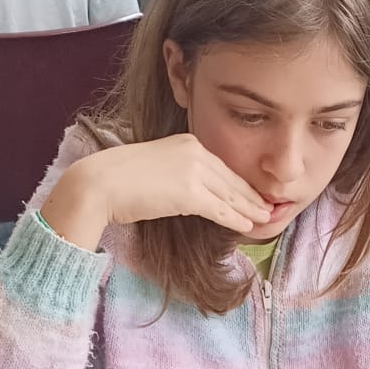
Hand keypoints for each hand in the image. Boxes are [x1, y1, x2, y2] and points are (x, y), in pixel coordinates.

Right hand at [39, 136, 273, 248]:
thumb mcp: (155, 166)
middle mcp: (194, 152)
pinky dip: (236, 218)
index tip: (252, 194)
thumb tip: (187, 190)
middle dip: (251, 196)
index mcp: (187, 142)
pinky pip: (220, 209)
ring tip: (265, 219)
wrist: (100, 183)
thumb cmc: (119, 179)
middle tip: (269, 208)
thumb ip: (177, 172)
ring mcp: (193, 171)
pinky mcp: (188, 193)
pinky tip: (248, 226)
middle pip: (231, 179)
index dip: (240, 183)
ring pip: (229, 195)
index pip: (221, 166)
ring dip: (249, 209)